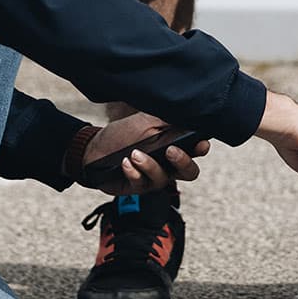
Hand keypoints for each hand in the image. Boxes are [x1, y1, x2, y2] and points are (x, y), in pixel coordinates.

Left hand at [78, 112, 211, 194]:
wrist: (96, 148)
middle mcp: (168, 166)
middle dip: (183, 162)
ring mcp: (153, 179)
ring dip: (150, 165)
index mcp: (175, 147)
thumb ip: (166, 119)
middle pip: (189, 172)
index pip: (196, 151)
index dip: (201, 149)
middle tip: (170, 150)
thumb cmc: (124, 134)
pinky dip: (133, 172)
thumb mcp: (145, 121)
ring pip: (163, 179)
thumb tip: (187, 111)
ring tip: (136, 153)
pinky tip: (125, 163)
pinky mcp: (137, 187)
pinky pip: (140, 183)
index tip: (200, 143)